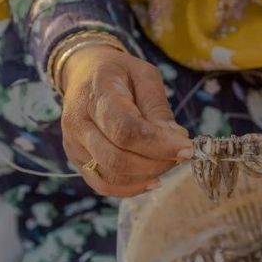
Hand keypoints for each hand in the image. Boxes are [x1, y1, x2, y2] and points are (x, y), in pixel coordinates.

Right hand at [60, 45, 190, 195]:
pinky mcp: (77, 161)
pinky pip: (104, 185)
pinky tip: (153, 178)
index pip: (126, 129)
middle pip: (117, 158)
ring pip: (111, 176)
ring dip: (147, 175)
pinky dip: (132, 187)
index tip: (187, 148)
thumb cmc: (120, 73)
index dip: (159, 144)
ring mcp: (74, 145)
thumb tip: (175, 139)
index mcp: (97, 93)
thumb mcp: (145, 76)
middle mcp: (78, 122)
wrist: (84, 73)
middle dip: (157, 162)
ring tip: (168, 160)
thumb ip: (158, 108)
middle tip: (181, 154)